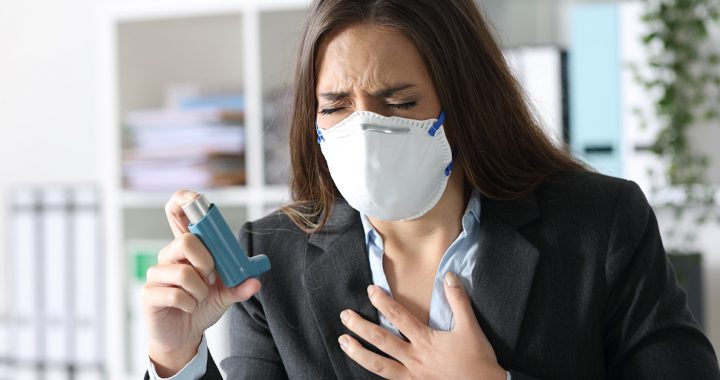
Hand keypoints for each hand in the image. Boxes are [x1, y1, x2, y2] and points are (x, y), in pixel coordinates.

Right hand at [142, 190, 260, 375]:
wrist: (184, 337)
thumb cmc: (201, 307)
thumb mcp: (226, 295)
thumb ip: (240, 285)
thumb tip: (256, 281)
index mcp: (187, 248)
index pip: (177, 213)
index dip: (184, 200)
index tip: (195, 197)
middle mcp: (169, 255)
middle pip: (186, 241)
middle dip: (206, 262)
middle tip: (210, 279)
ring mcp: (156, 273)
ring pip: (184, 272)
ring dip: (200, 291)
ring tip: (198, 298)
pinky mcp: (149, 293)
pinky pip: (175, 294)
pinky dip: (189, 304)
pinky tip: (187, 308)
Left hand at [338, 272, 505, 379]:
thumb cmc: (478, 359)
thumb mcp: (470, 327)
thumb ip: (458, 300)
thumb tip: (449, 275)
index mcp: (426, 341)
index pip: (399, 317)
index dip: (383, 302)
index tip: (370, 290)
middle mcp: (415, 359)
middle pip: (382, 340)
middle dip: (361, 327)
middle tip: (344, 316)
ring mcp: (412, 376)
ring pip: (379, 365)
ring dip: (358, 353)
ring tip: (342, 342)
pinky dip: (374, 373)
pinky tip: (364, 368)